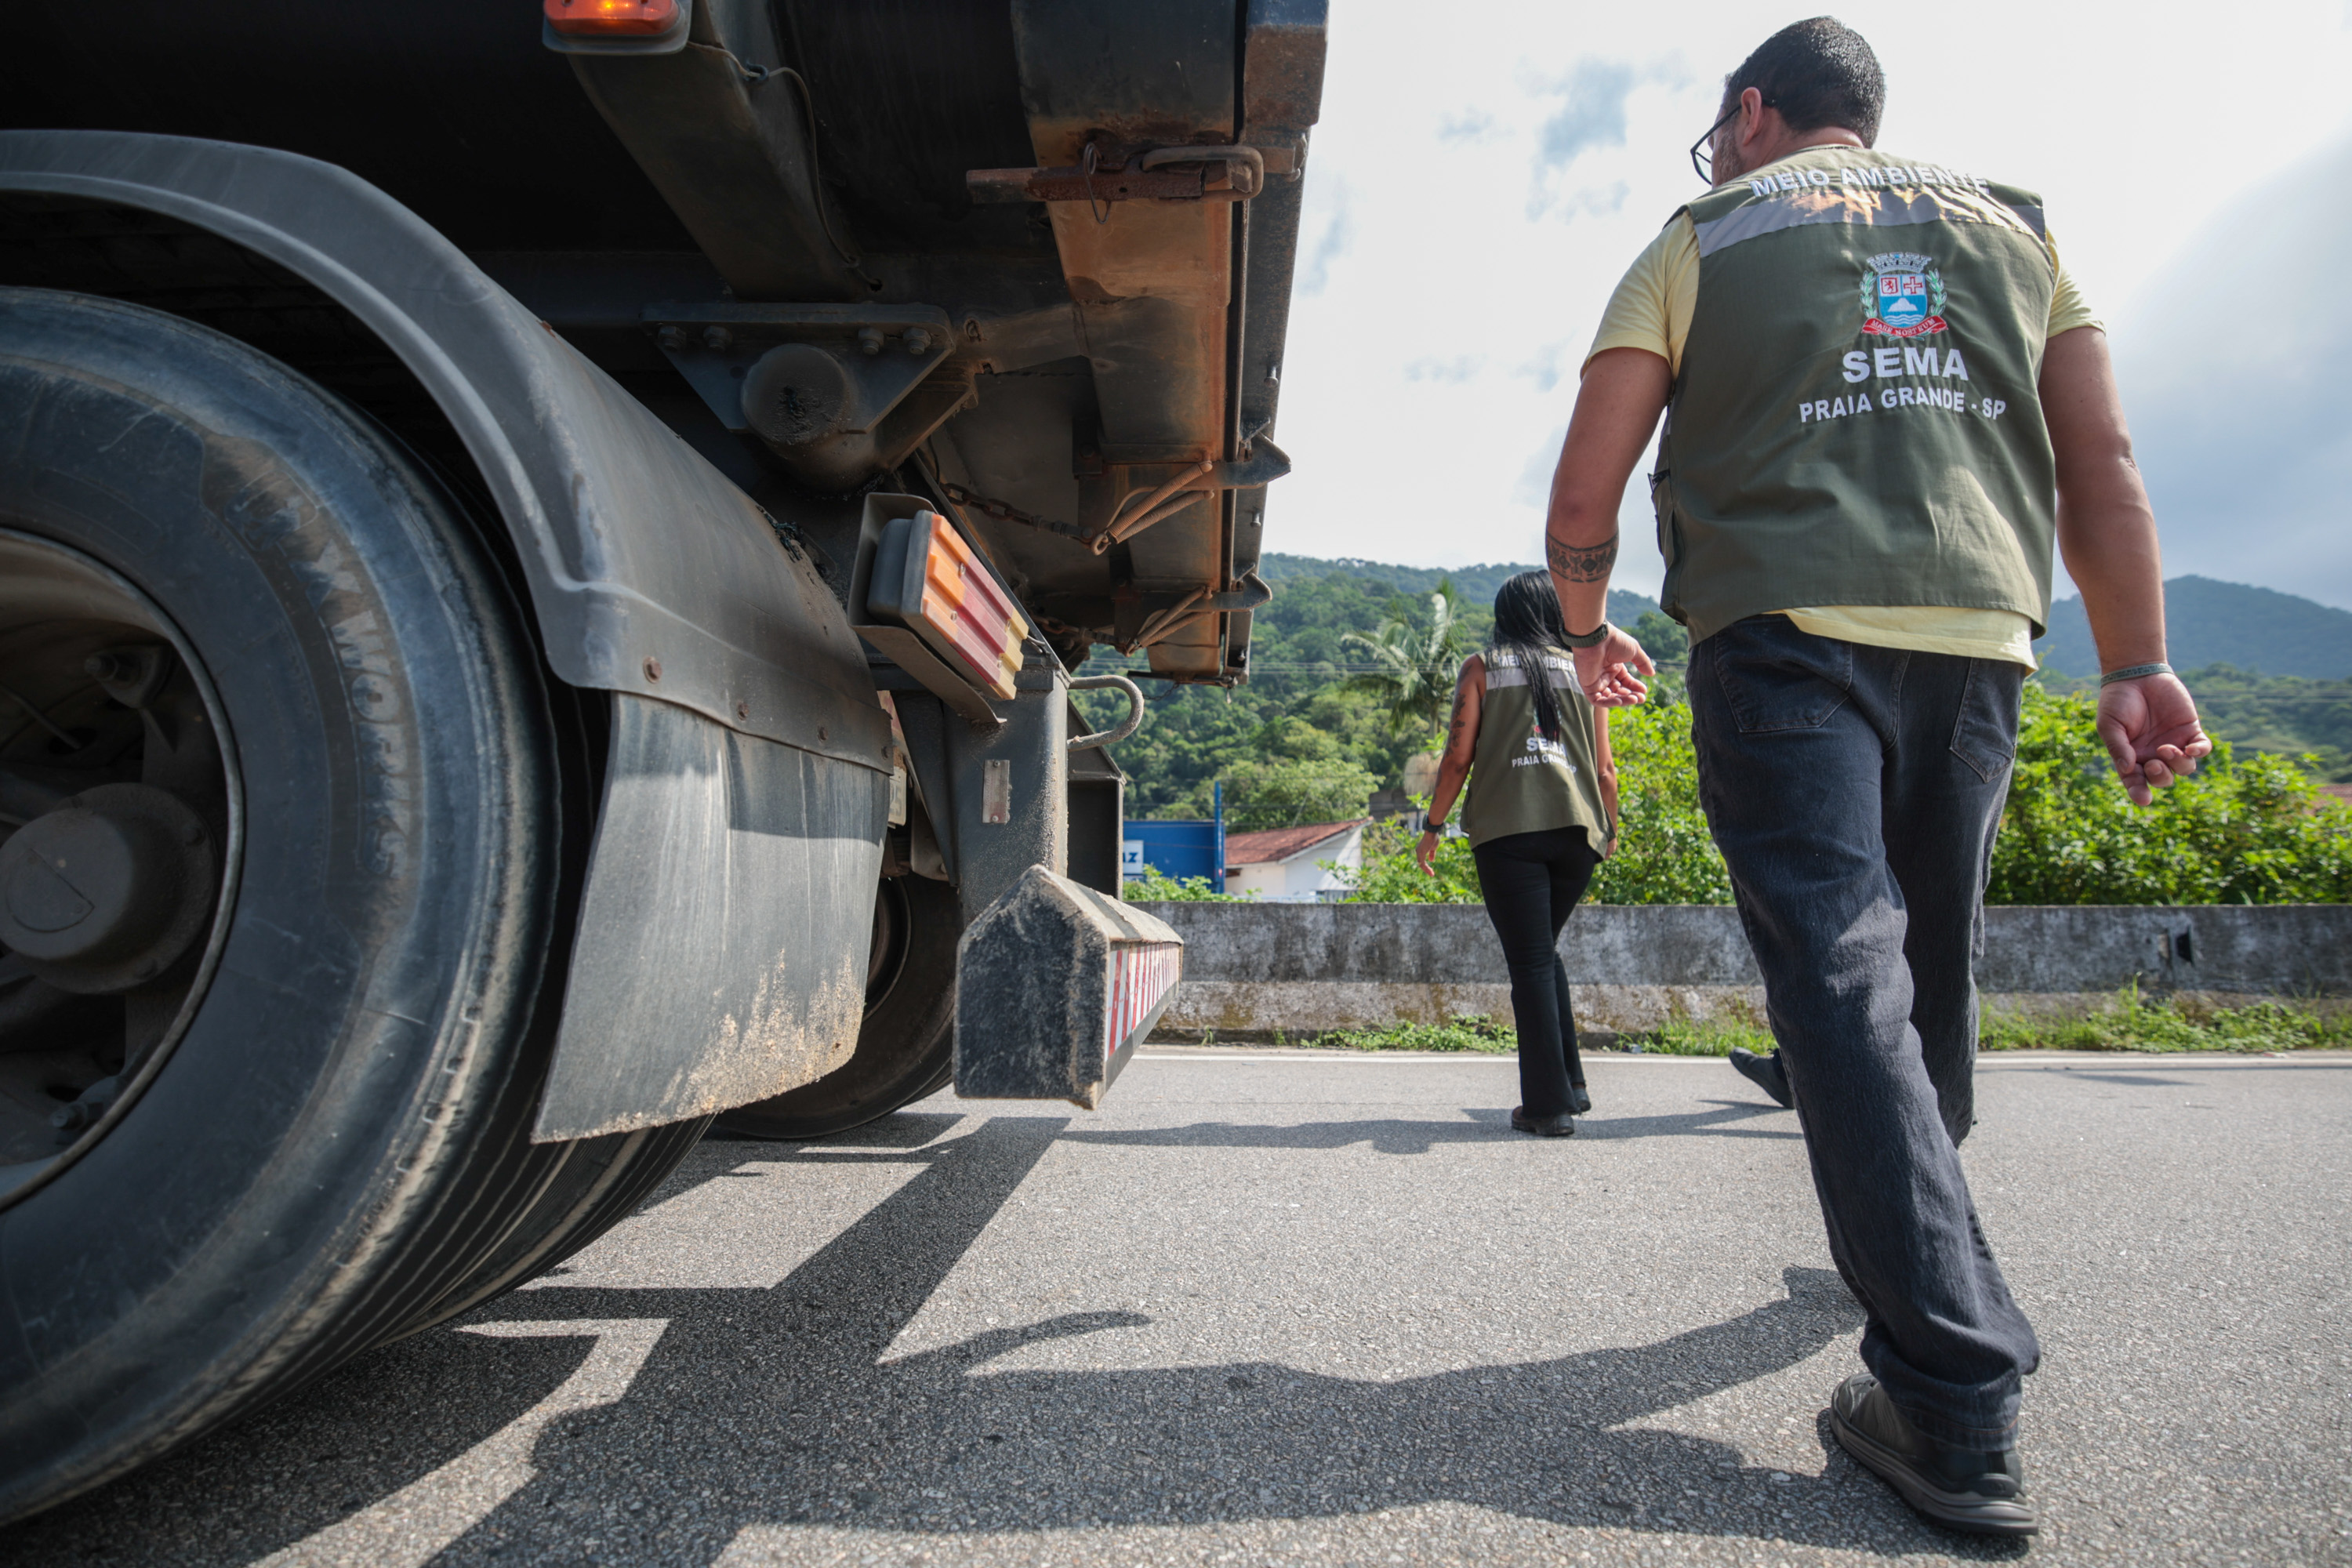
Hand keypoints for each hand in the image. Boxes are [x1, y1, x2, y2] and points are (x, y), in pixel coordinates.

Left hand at [1415, 829, 1440, 873]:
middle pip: (1421, 863)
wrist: (1432, 832)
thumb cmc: (1433, 838)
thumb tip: (1431, 860)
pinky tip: (1430, 871)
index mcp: (1420, 850)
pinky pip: (1422, 863)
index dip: (1426, 866)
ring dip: (1427, 870)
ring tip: (1432, 874)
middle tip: (1432, 874)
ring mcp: (1419, 852)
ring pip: (1421, 864)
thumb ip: (1432, 854)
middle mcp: (1418, 852)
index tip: (1431, 871)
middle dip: (1426, 870)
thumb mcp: (1433, 848)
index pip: (1422, 860)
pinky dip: (1426, 868)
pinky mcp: (1421, 853)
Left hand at [1573, 626, 1655, 706]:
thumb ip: (1643, 663)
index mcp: (1614, 666)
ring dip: (1622, 701)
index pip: (1626, 681)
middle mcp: (1605, 674)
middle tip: (1641, 698)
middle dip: (1630, 696)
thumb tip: (1652, 674)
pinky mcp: (1587, 686)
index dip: (1635, 687)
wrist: (1596, 638)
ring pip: (1609, 697)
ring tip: (1634, 699)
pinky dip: (1608, 703)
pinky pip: (1597, 700)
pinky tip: (1620, 701)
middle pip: (1618, 691)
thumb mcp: (1634, 651)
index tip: (1644, 691)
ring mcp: (1596, 681)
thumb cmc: (1614, 641)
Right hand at [2096, 673, 2211, 805]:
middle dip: (2161, 776)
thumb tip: (2128, 769)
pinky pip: (2202, 748)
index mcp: (2132, 757)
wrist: (2136, 674)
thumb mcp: (2110, 725)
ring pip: (2185, 768)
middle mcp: (2153, 755)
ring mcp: (2174, 743)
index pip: (2136, 782)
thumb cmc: (2117, 701)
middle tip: (2154, 762)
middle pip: (2164, 779)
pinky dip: (2201, 751)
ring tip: (2167, 749)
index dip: (2139, 793)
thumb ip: (2118, 747)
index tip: (2144, 799)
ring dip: (2178, 764)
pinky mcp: (2190, 729)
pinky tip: (2193, 748)